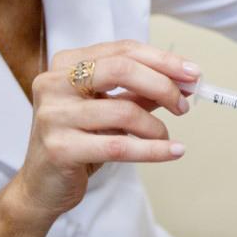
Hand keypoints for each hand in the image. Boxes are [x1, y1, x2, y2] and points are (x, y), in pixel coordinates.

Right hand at [12, 40, 199, 220]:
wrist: (42, 186)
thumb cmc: (80, 140)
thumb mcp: (111, 109)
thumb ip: (143, 92)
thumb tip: (185, 80)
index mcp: (67, 64)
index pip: (124, 50)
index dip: (163, 60)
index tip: (193, 73)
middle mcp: (55, 83)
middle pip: (122, 69)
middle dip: (163, 84)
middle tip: (184, 104)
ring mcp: (54, 115)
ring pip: (123, 111)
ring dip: (156, 126)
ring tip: (166, 136)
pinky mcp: (60, 148)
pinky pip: (119, 146)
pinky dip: (153, 150)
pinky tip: (173, 151)